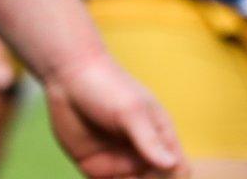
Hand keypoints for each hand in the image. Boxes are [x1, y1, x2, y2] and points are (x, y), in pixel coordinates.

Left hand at [41, 54, 186, 178]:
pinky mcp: (93, 168)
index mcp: (160, 137)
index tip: (163, 178)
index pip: (177, 169)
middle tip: (132, 178)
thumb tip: (172, 165)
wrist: (69, 78)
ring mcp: (118, 162)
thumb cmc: (109, 87)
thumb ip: (149, 140)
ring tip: (120, 178)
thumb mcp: (131, 112)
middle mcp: (141, 153)